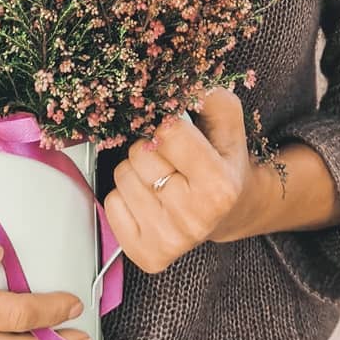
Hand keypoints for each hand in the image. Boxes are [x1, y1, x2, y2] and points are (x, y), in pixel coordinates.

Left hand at [103, 87, 263, 273]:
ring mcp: (169, 240)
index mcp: (220, 185)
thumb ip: (208, 97)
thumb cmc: (223, 162)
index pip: (168, 132)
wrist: (228, 213)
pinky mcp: (147, 254)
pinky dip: (125, 195)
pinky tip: (150, 200)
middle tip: (171, 160)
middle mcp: (195, 218)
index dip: (170, 125)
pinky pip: (111, 203)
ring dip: (136, 171)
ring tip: (162, 179)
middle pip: (140, 154)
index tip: (180, 135)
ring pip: (122, 176)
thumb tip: (178, 85)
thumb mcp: (228, 122)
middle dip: (150, 148)